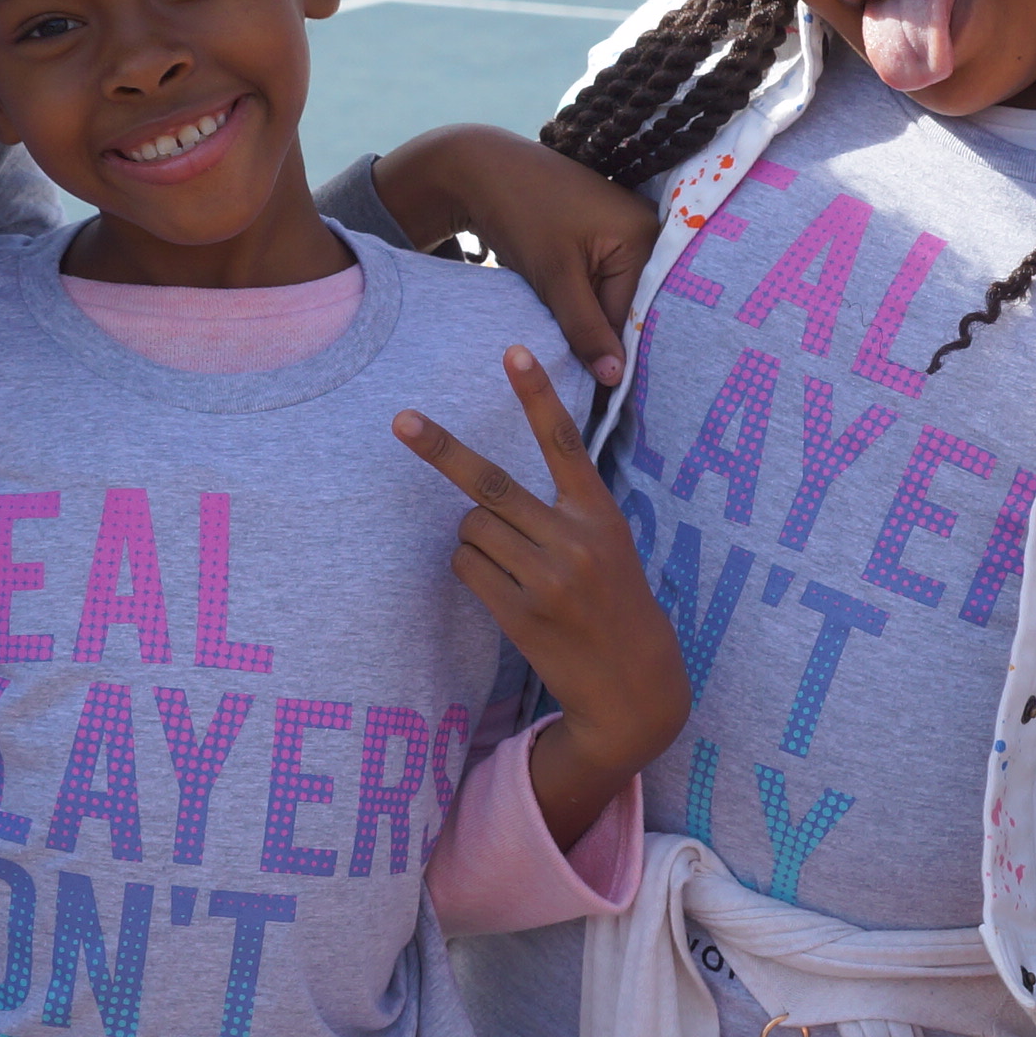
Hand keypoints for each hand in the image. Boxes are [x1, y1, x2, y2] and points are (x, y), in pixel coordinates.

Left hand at [373, 125, 655, 385]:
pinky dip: (584, 299)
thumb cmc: (520, 213)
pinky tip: (565, 313)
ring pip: (614, 297)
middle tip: (577, 369)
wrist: (482, 167)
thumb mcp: (554, 275)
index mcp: (646, 236)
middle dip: (602, 335)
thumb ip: (586, 328)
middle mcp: (648, 231)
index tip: (591, 387)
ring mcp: (627, 230)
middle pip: (630, 306)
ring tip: (566, 339)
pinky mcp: (606, 234)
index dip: (609, 351)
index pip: (634, 315)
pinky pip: (603, 280)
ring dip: (590, 319)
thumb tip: (615, 380)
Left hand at [394, 346, 687, 842]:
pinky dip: (470, 568)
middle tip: (401, 420)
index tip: (513, 350)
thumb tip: (482, 492)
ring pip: (472, 529)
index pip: (565, 443)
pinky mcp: (520, 614)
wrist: (633, 686)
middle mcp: (574, 541)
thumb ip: (566, 510)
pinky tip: (500, 587)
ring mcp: (546, 579)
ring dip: (474, 537)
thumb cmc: (614, 602)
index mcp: (600, 515)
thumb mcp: (610, 545)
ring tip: (510, 563)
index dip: (538, 395)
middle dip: (441, 451)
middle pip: (489, 486)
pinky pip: (466, 568)